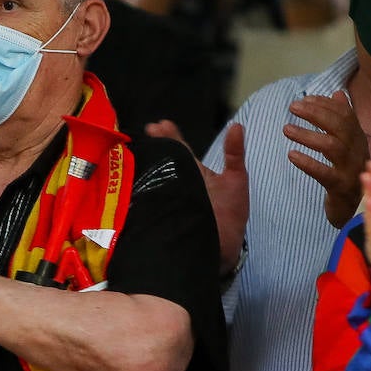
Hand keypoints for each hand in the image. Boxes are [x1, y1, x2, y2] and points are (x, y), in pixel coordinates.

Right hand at [147, 120, 248, 271]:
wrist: (224, 246)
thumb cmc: (231, 213)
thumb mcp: (236, 179)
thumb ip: (234, 153)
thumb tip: (236, 126)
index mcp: (194, 171)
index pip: (179, 149)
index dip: (170, 135)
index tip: (159, 124)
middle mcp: (178, 181)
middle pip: (164, 159)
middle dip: (156, 144)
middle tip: (150, 129)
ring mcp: (168, 195)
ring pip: (154, 174)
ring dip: (147, 161)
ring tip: (140, 147)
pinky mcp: (161, 210)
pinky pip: (149, 196)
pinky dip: (140, 185)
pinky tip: (134, 173)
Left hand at [286, 91, 368, 228]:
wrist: (353, 209)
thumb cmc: (346, 172)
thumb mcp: (346, 144)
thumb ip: (341, 119)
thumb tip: (338, 93)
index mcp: (357, 140)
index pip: (345, 115)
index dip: (325, 104)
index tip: (303, 99)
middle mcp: (358, 152)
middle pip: (341, 127)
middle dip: (316, 113)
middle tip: (292, 107)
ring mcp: (351, 170)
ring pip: (333, 147)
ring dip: (308, 135)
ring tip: (286, 129)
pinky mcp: (341, 187)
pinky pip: (325, 174)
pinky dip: (308, 163)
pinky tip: (291, 155)